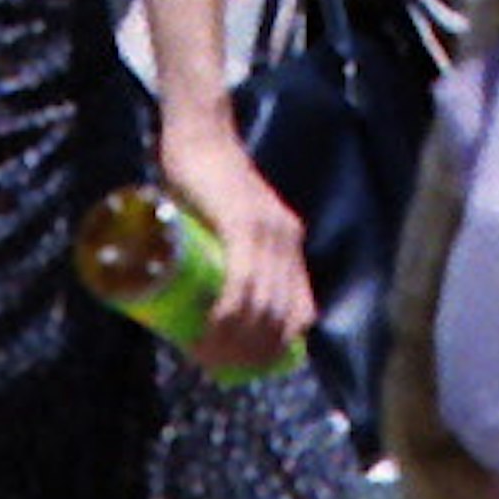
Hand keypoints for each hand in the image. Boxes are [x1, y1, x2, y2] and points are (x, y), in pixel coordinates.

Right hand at [157, 102, 316, 377]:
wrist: (199, 133)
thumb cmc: (203, 181)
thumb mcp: (230, 224)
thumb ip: (230, 254)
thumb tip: (207, 306)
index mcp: (289, 244)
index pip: (299, 313)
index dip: (274, 349)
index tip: (238, 365)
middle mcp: (286, 239)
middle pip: (281, 318)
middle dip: (250, 354)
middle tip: (213, 364)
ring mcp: (267, 230)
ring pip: (262, 307)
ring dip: (233, 342)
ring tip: (204, 352)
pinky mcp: (242, 222)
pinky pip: (243, 284)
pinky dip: (228, 317)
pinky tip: (209, 333)